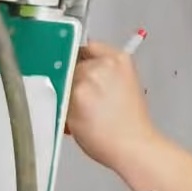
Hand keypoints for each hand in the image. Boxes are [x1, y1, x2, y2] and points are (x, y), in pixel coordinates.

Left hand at [66, 40, 157, 169]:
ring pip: (63, 79)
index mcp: (119, 59)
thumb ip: (105, 72)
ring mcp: (86, 79)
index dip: (82, 59)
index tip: (78, 67)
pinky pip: (58, 96)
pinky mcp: (72, 96)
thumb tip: (81, 69)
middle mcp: (102, 64)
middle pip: (73, 62)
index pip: (89, 47)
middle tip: (85, 98)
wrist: (132, 143)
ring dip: (66, 92)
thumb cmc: (130, 122)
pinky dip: (62, 106)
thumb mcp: (126, 85)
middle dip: (73, 78)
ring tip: (83, 110)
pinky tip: (77, 117)